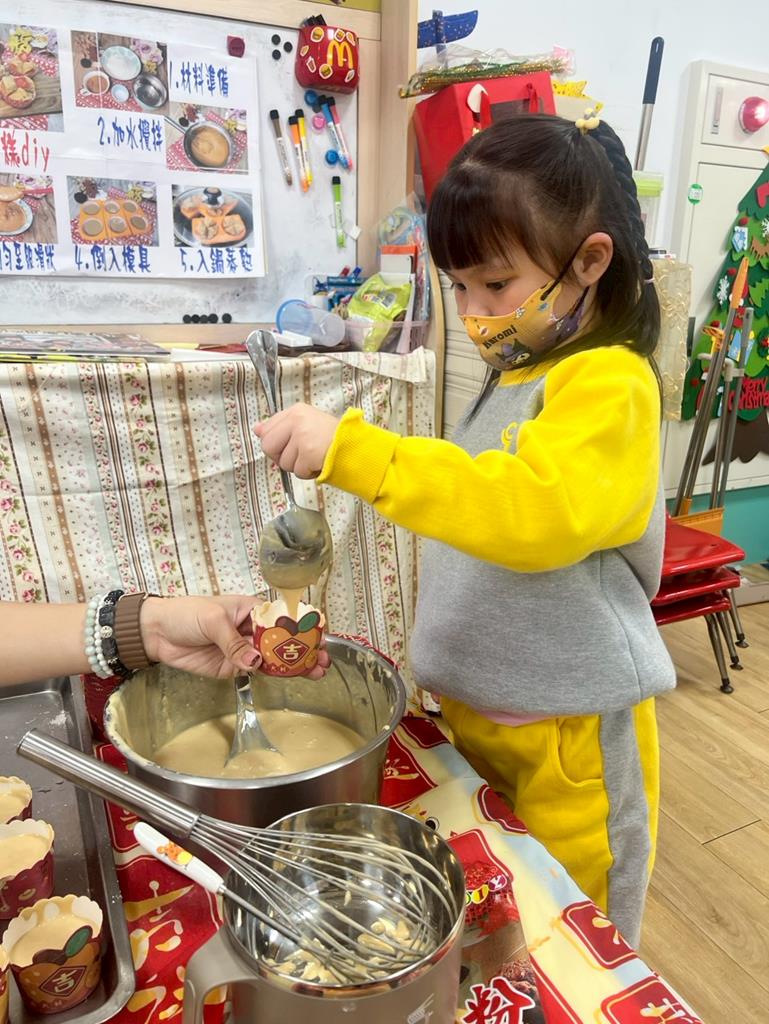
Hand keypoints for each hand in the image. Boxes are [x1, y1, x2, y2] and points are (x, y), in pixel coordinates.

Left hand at [139, 595, 330, 679]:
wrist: (156, 633)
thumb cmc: (185, 614)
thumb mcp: (212, 620)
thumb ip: (233, 642)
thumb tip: (253, 661)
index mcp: (251, 610)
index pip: (283, 616)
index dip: (302, 626)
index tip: (320, 636)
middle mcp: (252, 630)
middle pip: (284, 640)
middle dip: (305, 649)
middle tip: (324, 659)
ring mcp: (244, 650)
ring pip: (275, 658)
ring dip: (296, 664)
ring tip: (317, 670)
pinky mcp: (233, 667)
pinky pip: (258, 671)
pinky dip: (276, 675)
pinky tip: (292, 677)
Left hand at [253, 404, 338, 478]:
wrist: (357, 447)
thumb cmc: (333, 438)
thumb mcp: (306, 424)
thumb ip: (281, 427)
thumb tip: (257, 430)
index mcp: (296, 411)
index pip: (266, 430)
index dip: (276, 444)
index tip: (290, 446)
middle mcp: (297, 420)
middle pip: (268, 447)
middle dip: (282, 457)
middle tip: (300, 455)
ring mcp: (302, 436)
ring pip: (283, 463)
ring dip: (298, 466)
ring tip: (314, 457)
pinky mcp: (309, 452)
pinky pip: (298, 472)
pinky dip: (308, 473)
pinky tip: (319, 463)